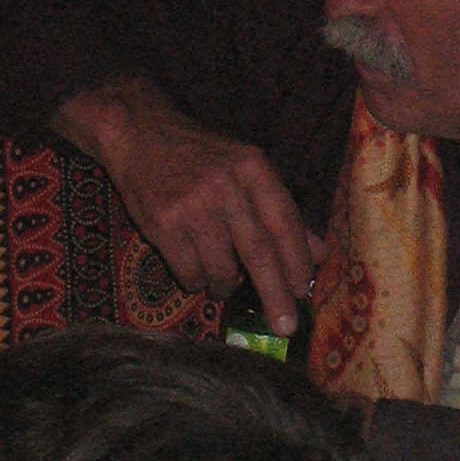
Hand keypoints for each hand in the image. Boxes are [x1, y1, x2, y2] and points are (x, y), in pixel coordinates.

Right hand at [54, 78, 316, 332]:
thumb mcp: (247, 171)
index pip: (285, 223)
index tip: (303, 292)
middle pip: (259, 253)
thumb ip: (282, 211)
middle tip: (285, 325)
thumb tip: (320, 255)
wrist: (139, 134)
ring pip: (222, 270)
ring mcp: (191, 206)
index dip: (297, 262)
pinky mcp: (162, 224)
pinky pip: (189, 273)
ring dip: (226, 287)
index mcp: (253, 168)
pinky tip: (197, 271)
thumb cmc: (202, 157)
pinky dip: (197, 282)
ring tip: (224, 281)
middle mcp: (225, 186)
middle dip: (275, 295)